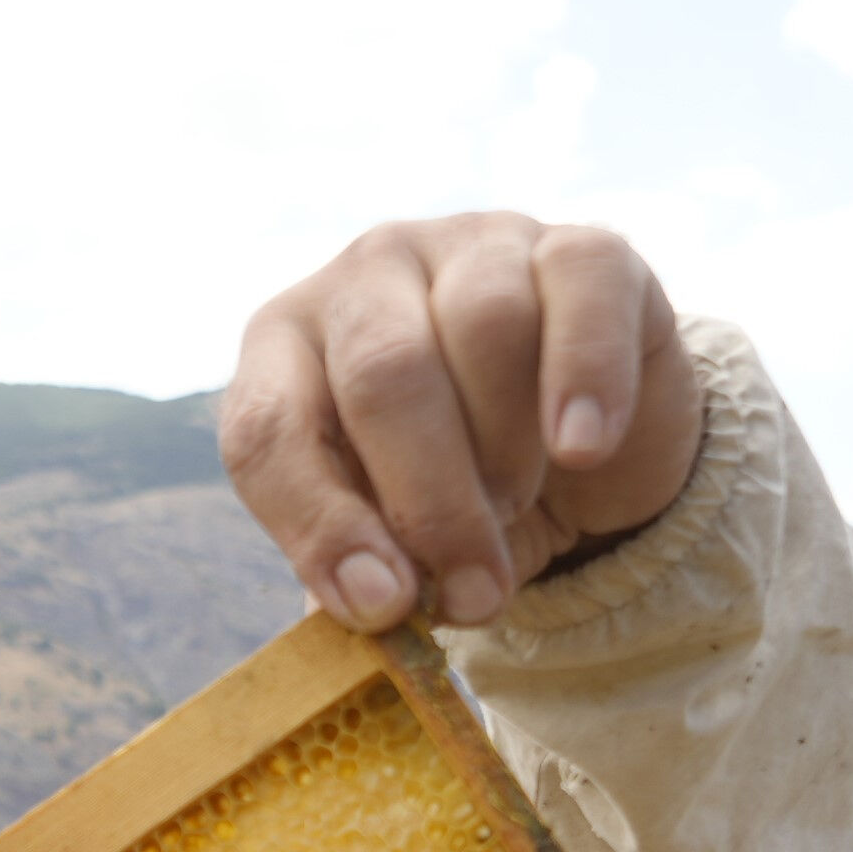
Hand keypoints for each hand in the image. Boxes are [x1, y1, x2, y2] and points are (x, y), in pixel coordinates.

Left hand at [220, 213, 705, 630]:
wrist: (585, 451)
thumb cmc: (456, 490)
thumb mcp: (393, 537)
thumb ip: (367, 569)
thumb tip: (373, 604)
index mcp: (286, 344)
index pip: (266, 426)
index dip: (320, 526)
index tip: (382, 606)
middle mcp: (366, 275)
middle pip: (383, 374)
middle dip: (431, 503)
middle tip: (475, 586)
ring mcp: (474, 245)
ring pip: (485, 327)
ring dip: (505, 448)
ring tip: (518, 503)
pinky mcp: (581, 249)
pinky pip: (582, 297)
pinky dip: (586, 379)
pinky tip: (582, 447)